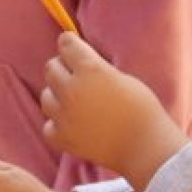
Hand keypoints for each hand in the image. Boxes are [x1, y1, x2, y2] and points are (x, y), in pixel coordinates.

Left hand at [41, 32, 187, 188]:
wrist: (146, 148)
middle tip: (76, 77)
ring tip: (76, 103)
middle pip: (50, 68)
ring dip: (57, 96)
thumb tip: (79, 62)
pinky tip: (72, 124)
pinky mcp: (62, 138)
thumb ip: (96, 68)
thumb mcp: (122, 78)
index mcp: (90, 69)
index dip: (70, 44)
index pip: (65, 43)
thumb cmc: (142, 110)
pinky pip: (48, 125)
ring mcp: (64, 115)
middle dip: (62, 68)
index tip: (73, 48)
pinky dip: (57, 124)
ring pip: (46, 96)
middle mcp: (72, 89)